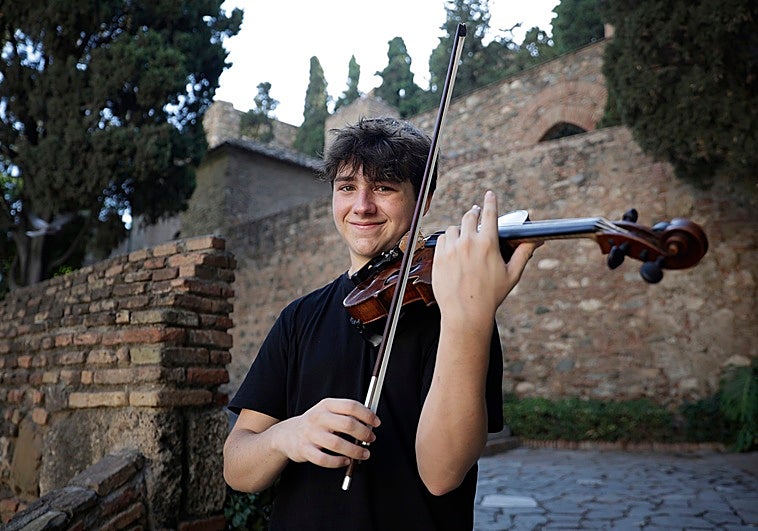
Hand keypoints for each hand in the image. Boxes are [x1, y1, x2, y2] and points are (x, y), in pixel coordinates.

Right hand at [277, 398, 380, 467]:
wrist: (287, 435)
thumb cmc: (316, 424)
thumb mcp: (328, 412)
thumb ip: (346, 415)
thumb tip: (370, 424)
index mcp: (326, 405)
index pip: (351, 406)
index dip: (367, 415)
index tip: (376, 423)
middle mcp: (318, 417)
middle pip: (347, 424)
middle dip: (364, 433)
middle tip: (371, 439)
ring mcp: (310, 434)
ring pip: (338, 444)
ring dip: (355, 451)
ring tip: (364, 454)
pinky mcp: (305, 450)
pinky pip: (325, 460)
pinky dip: (338, 462)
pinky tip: (346, 461)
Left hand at [431, 190, 538, 321]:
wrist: (466, 313)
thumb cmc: (491, 296)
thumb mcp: (512, 275)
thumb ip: (522, 255)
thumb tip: (534, 241)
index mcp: (488, 244)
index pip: (490, 214)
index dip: (490, 201)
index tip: (489, 194)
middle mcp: (468, 242)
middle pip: (470, 216)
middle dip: (474, 213)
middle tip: (476, 214)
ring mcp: (452, 249)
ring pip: (454, 228)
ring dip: (460, 229)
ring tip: (464, 237)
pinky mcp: (439, 257)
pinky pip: (442, 240)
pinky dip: (448, 241)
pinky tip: (453, 247)